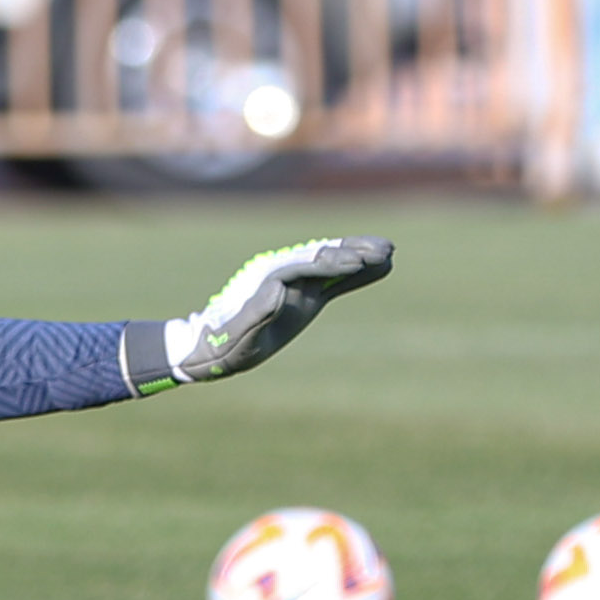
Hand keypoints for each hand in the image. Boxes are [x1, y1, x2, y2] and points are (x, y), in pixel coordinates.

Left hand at [161, 236, 396, 386]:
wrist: (210, 348)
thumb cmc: (221, 349)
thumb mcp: (236, 340)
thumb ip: (255, 315)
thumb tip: (279, 287)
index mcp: (267, 283)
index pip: (303, 267)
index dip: (329, 263)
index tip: (355, 260)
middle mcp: (283, 277)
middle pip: (320, 257)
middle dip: (350, 252)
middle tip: (384, 250)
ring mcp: (295, 284)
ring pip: (329, 264)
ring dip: (357, 255)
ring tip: (389, 251)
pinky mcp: (304, 295)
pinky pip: (333, 281)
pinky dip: (354, 274)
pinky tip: (380, 267)